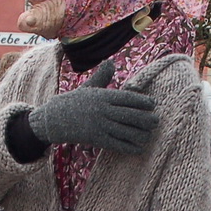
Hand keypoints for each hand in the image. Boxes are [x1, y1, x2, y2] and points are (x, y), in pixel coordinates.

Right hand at [28, 61, 157, 153]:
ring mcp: (99, 126)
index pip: (127, 98)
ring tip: (149, 135)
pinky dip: (130, 147)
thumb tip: (111, 62)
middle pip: (130, 115)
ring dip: (141, 134)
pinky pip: (117, 144)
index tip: (153, 104)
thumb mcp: (87, 87)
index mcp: (102, 96)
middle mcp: (102, 111)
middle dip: (146, 119)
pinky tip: (139, 148)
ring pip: (126, 132)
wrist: (53, 119)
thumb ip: (102, 77)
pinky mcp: (96, 140)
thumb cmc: (73, 102)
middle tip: (157, 121)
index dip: (142, 101)